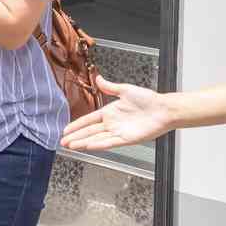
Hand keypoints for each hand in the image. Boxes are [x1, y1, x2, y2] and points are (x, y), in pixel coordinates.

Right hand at [60, 74, 174, 151]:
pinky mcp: (126, 139)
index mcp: (110, 112)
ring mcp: (118, 132)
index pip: (89, 120)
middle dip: (75, 137)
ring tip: (70, 146)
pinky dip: (98, 145)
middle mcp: (112, 123)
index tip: (66, 130)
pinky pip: (109, 143)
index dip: (77, 125)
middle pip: (89, 131)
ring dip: (82, 142)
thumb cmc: (148, 99)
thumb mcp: (126, 90)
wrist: (163, 109)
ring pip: (96, 138)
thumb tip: (98, 78)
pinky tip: (87, 146)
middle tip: (63, 142)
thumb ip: (110, 87)